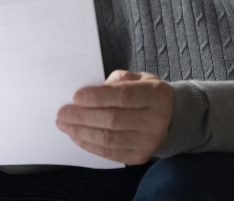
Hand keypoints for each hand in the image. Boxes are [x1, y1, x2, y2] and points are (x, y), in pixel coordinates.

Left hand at [56, 70, 172, 164]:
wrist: (171, 118)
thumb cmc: (147, 94)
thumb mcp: (138, 78)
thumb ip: (116, 81)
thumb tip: (89, 92)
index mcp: (156, 95)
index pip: (123, 97)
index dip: (97, 97)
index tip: (76, 97)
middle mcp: (155, 120)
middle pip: (113, 120)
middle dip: (82, 117)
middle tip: (62, 113)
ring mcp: (149, 141)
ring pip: (109, 139)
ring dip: (82, 132)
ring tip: (65, 125)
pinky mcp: (140, 156)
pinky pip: (110, 153)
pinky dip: (90, 145)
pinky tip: (77, 136)